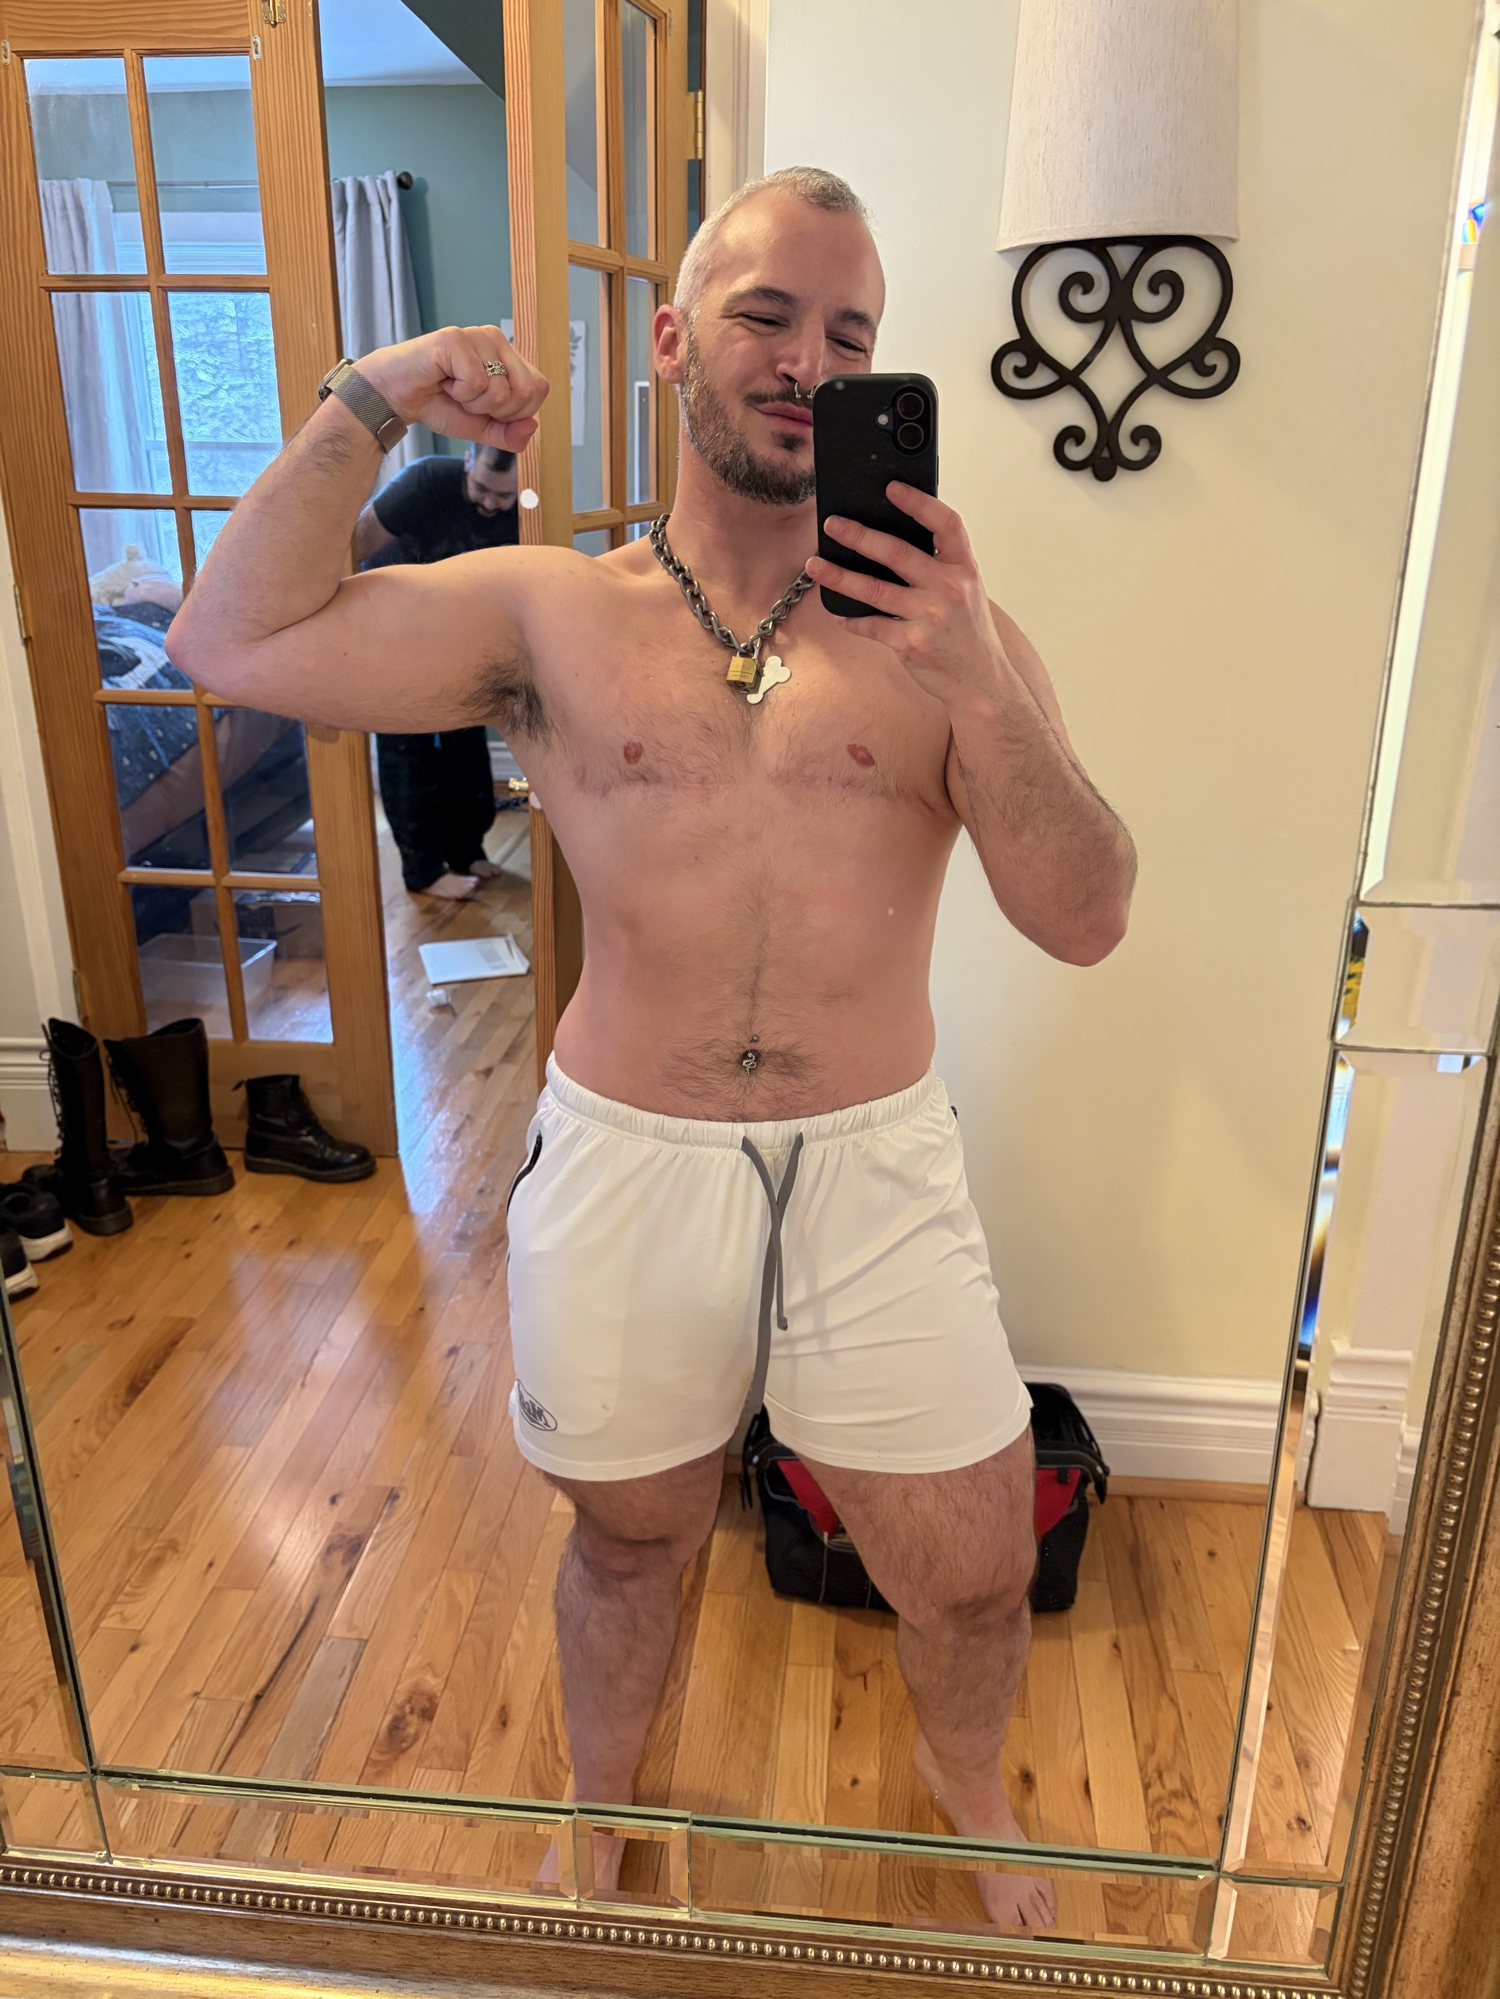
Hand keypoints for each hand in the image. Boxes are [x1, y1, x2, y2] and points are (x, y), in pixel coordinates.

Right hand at [355, 325, 547, 453]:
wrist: (399, 399)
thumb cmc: (439, 405)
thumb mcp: (483, 428)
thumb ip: (510, 434)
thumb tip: (532, 426)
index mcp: (508, 357)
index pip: (539, 389)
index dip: (516, 412)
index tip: (487, 408)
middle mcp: (497, 340)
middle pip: (527, 390)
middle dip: (498, 411)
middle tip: (469, 400)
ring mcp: (477, 336)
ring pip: (501, 390)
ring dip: (474, 403)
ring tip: (453, 389)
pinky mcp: (456, 338)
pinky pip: (476, 382)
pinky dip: (459, 393)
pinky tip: (443, 381)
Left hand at [807, 484, 1006, 711]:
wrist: (982, 681)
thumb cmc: (968, 633)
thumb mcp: (967, 591)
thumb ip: (941, 566)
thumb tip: (892, 541)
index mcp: (965, 568)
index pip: (946, 524)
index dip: (918, 502)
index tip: (892, 488)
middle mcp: (949, 588)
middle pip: (897, 552)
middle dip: (859, 535)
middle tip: (832, 525)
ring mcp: (930, 617)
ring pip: (874, 589)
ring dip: (839, 575)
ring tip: (815, 564)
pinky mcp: (911, 644)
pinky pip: (871, 626)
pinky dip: (851, 619)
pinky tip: (837, 613)